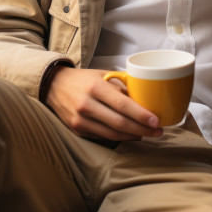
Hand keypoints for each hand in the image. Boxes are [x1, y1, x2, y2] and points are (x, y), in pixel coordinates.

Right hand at [44, 66, 162, 141]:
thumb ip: (122, 86)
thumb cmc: (83, 79)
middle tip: (158, 131)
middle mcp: (86, 104)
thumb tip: (145, 98)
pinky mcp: (77, 130)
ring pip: (112, 133)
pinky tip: (131, 134)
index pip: (122, 104)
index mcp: (95, 87)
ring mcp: (80, 120)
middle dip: (142, 129)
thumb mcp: (102, 75)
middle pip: (119, 122)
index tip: (156, 120)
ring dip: (133, 135)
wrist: (53, 86)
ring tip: (148, 133)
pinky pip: (103, 136)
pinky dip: (120, 137)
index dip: (141, 114)